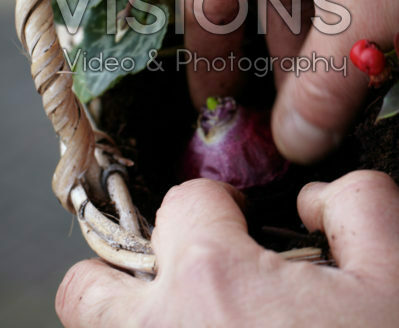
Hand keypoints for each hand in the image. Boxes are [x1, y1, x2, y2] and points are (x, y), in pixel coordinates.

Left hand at [56, 171, 398, 327]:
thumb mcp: (393, 280)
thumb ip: (358, 206)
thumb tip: (313, 202)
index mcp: (214, 282)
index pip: (183, 202)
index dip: (219, 203)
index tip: (238, 222)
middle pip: (89, 281)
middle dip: (128, 265)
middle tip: (176, 274)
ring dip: (124, 316)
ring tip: (185, 317)